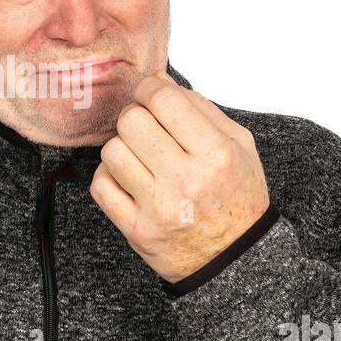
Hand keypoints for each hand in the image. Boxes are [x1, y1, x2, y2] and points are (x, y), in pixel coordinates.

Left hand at [90, 70, 270, 283]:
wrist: (234, 260)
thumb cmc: (237, 196)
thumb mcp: (239, 146)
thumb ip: (200, 108)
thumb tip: (157, 80)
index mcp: (217, 155)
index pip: (164, 99)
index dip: (149, 88)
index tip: (150, 94)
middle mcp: (187, 180)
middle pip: (132, 121)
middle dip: (135, 115)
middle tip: (146, 126)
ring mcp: (158, 208)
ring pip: (112, 151)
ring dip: (122, 147)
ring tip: (140, 156)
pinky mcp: (136, 230)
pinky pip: (100, 185)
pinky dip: (110, 176)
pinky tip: (129, 178)